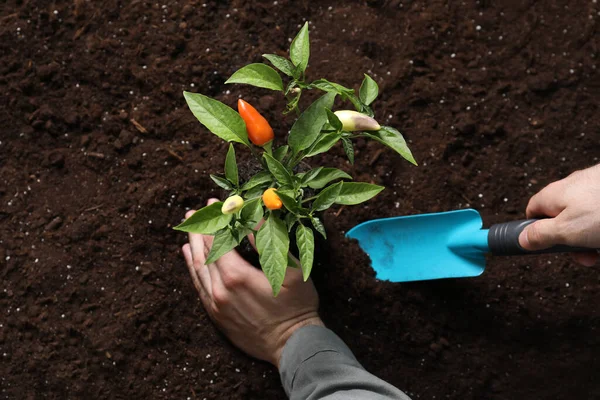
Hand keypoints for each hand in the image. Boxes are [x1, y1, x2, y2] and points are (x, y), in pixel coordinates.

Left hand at [181, 199, 323, 366]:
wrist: (293, 344)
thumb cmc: (297, 304)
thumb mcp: (289, 268)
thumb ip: (266, 241)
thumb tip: (252, 215)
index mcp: (235, 275)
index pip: (218, 239)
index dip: (214, 220)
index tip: (212, 203)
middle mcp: (220, 289)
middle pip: (204, 253)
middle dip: (199, 230)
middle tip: (193, 213)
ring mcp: (216, 304)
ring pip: (198, 270)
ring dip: (193, 247)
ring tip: (189, 230)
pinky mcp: (217, 316)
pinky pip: (199, 287)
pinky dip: (193, 270)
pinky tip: (190, 257)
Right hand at [519, 164, 599, 265]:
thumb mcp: (567, 231)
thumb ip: (541, 235)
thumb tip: (521, 238)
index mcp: (554, 194)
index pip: (533, 210)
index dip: (536, 230)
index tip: (548, 247)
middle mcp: (573, 186)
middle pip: (563, 217)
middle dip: (572, 241)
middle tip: (587, 257)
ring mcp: (596, 187)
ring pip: (587, 218)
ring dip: (593, 238)